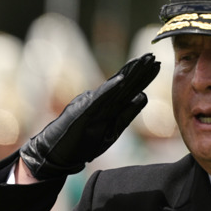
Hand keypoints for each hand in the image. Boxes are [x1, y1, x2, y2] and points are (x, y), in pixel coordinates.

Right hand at [19, 53, 160, 179]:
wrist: (53, 154)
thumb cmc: (79, 145)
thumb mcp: (110, 132)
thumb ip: (126, 115)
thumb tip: (143, 96)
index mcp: (108, 108)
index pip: (128, 90)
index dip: (143, 77)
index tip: (157, 64)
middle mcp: (99, 102)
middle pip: (123, 85)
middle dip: (139, 71)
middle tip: (153, 56)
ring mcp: (90, 105)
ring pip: (113, 88)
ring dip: (128, 74)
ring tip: (142, 61)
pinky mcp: (81, 112)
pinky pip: (97, 100)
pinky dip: (109, 90)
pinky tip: (121, 80)